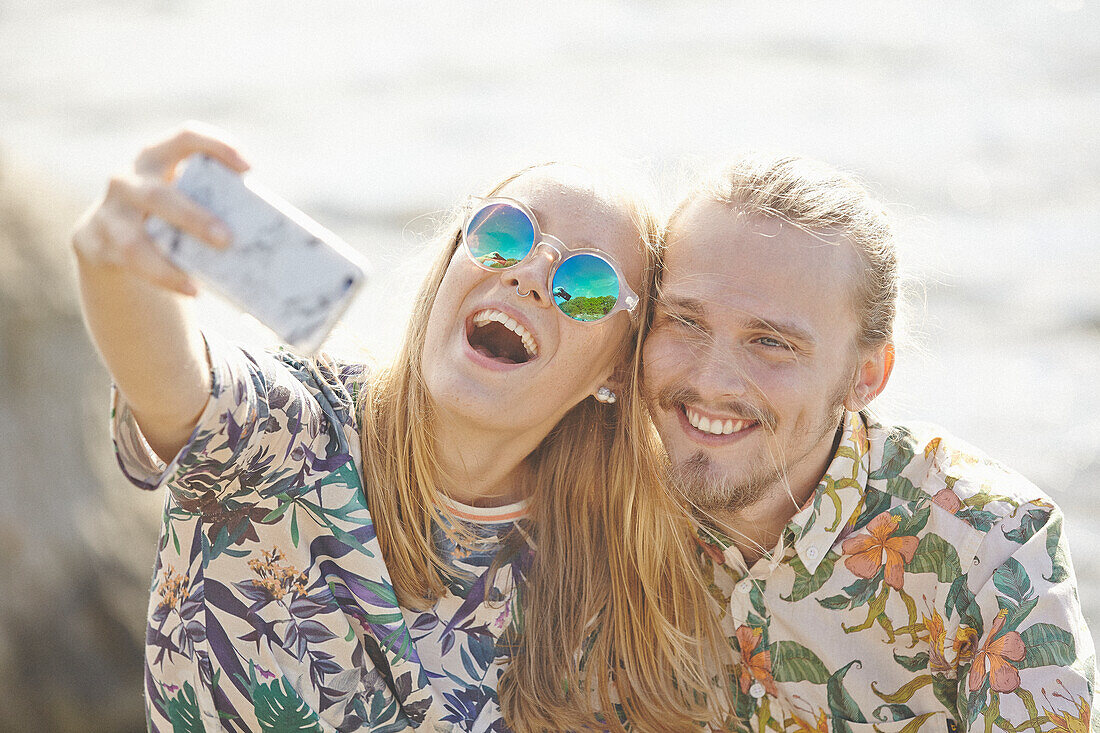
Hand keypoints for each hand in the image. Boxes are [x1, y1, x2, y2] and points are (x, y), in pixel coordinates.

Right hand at [71, 122, 249, 295]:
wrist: (113, 247)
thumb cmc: (170, 221)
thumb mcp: (187, 205)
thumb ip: (215, 207)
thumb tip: (278, 235)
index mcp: (156, 160)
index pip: (185, 138)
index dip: (215, 147)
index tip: (248, 169)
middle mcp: (127, 181)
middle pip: (158, 195)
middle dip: (194, 218)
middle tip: (227, 240)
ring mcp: (107, 213)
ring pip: (134, 240)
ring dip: (168, 262)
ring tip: (200, 282)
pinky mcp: (95, 244)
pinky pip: (129, 265)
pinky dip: (162, 278)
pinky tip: (190, 289)